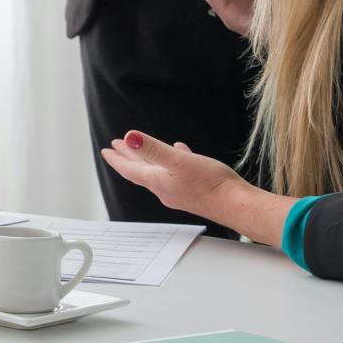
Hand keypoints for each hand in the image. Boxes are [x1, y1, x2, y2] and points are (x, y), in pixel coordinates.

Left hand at [98, 130, 243, 223]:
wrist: (236, 205)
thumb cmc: (211, 184)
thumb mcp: (178, 161)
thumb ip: (153, 149)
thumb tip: (129, 137)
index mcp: (158, 181)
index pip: (130, 169)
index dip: (117, 159)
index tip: (106, 150)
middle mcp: (165, 189)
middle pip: (141, 171)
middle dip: (128, 158)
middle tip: (116, 147)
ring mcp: (180, 192)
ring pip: (158, 173)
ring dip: (148, 160)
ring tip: (143, 150)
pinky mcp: (195, 192)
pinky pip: (178, 173)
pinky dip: (174, 161)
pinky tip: (181, 151)